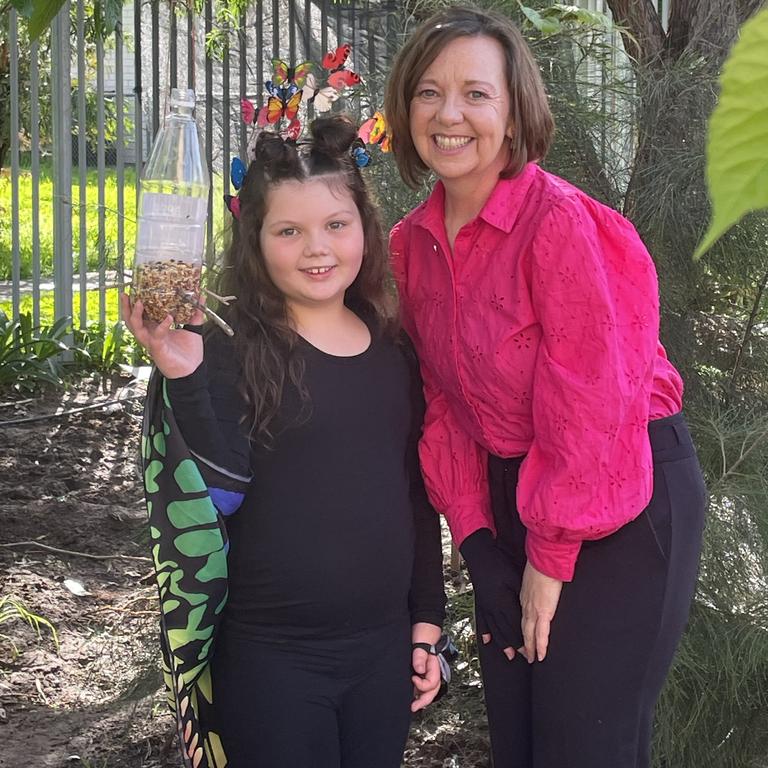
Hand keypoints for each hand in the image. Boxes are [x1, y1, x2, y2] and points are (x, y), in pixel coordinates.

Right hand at [120, 293, 203, 379]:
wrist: (193, 371)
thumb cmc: (189, 353)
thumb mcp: (193, 328)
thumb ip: (195, 313)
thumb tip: (200, 297)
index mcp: (156, 329)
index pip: (141, 314)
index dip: (136, 303)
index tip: (136, 289)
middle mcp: (150, 335)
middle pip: (131, 320)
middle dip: (126, 307)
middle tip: (127, 293)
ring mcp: (152, 342)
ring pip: (136, 328)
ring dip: (136, 315)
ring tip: (140, 302)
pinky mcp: (158, 349)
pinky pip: (156, 336)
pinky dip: (161, 326)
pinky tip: (168, 318)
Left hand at [411, 622, 441, 712]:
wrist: (422, 624)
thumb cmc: (423, 631)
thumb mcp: (421, 642)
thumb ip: (420, 656)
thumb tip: (419, 670)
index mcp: (435, 665)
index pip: (432, 682)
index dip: (422, 684)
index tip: (413, 678)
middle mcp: (433, 670)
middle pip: (433, 690)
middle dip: (424, 700)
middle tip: (414, 707)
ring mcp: (428, 670)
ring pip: (428, 689)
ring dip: (421, 697)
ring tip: (412, 704)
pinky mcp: (422, 669)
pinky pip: (422, 683)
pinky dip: (418, 690)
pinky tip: (412, 694)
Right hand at [460, 529, 520, 660]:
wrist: (479, 555)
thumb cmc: (497, 564)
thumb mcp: (515, 578)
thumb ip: (523, 596)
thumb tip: (534, 608)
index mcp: (503, 602)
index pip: (516, 625)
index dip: (524, 638)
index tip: (531, 648)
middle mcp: (493, 607)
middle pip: (505, 630)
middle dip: (515, 644)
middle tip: (523, 655)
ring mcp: (485, 605)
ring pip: (494, 628)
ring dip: (502, 642)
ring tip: (508, 653)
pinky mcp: (480, 601)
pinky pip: (483, 620)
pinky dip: (485, 631)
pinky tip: (486, 640)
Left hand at [519, 561, 562, 662]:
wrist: (545, 560)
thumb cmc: (543, 565)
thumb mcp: (536, 577)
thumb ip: (538, 585)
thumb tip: (544, 587)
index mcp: (525, 596)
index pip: (523, 616)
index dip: (523, 627)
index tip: (523, 636)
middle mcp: (526, 605)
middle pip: (523, 628)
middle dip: (523, 642)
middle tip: (524, 655)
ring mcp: (534, 610)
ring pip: (530, 634)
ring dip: (530, 648)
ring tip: (531, 659)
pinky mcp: (544, 612)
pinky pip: (542, 634)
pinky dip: (541, 646)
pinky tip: (541, 656)